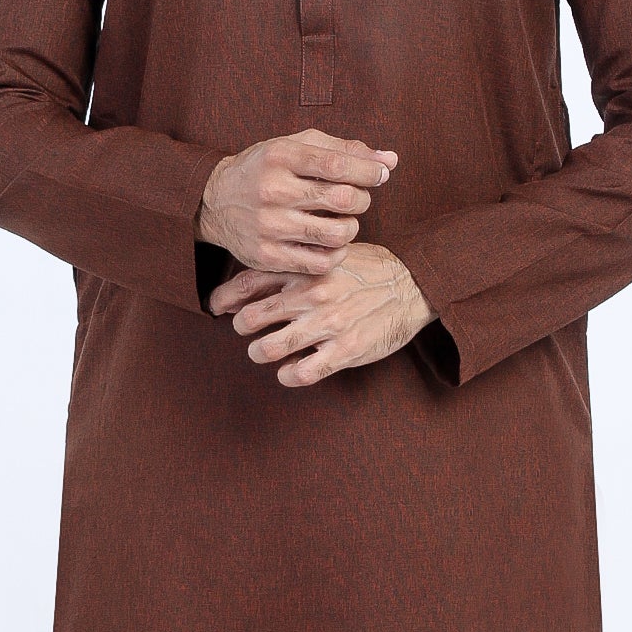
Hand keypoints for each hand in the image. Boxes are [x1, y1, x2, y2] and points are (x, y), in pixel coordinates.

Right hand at [200, 131, 397, 276]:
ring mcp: (269, 225)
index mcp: (281, 156)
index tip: (380, 174)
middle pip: (343, 199)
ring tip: (344, 221)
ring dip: (351, 228)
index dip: (369, 171)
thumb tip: (391, 160)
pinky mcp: (267, 256)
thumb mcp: (298, 147)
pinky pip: (320, 263)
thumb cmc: (267, 169)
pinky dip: (336, 254)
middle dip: (363, 199)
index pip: (338, 164)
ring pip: (336, 234)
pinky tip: (331, 243)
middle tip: (357, 199)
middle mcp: (272, 190)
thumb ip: (345, 150)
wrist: (215, 201)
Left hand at [211, 241, 434, 386]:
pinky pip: (302, 372)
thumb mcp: (329, 256)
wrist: (415, 284)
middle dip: (241, 327)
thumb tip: (248, 286)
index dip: (223, 298)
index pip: (248, 282)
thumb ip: (292, 267)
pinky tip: (291, 371)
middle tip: (248, 331)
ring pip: (269, 348)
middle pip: (250, 318)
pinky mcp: (346, 350)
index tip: (216, 307)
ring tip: (263, 351)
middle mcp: (312, 295)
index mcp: (305, 268)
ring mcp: (328, 324)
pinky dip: (288, 375)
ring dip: (259, 353)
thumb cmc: (369, 270)